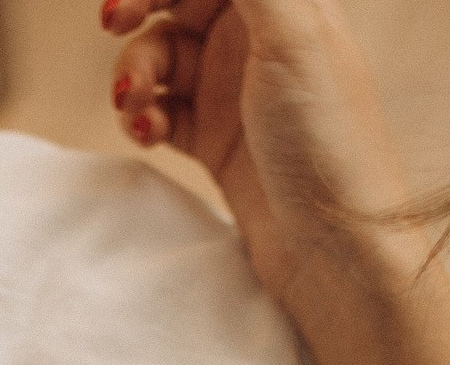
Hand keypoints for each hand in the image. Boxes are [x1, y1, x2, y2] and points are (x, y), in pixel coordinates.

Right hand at [104, 0, 417, 306]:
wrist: (335, 254)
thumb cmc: (327, 138)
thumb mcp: (291, 30)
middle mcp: (260, 36)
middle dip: (139, 4)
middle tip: (113, 19)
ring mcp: (235, 91)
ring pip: (159, 55)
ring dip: (136, 73)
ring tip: (136, 106)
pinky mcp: (216, 144)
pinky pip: (160, 111)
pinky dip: (145, 118)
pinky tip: (148, 133)